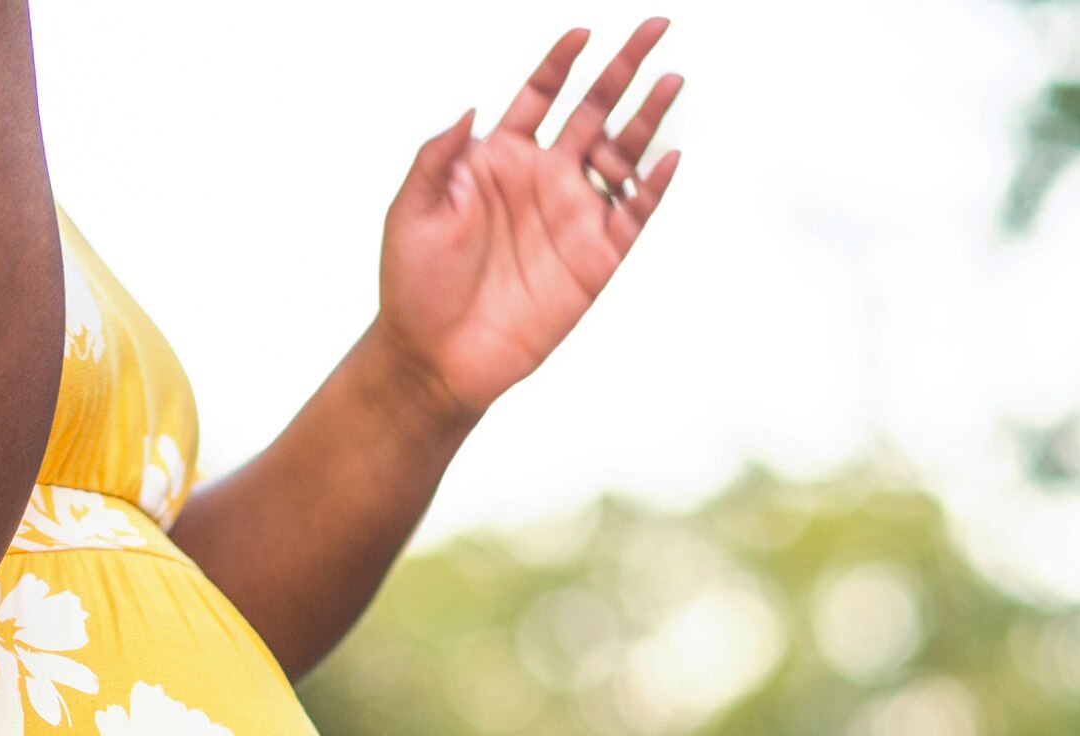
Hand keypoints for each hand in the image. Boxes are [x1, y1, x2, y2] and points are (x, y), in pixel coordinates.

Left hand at [375, 20, 682, 420]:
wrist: (433, 358)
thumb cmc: (414, 287)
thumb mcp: (409, 212)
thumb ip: (436, 156)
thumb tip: (470, 109)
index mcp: (498, 161)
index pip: (539, 95)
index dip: (561, 62)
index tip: (582, 33)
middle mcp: (541, 180)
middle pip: (593, 109)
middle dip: (624, 66)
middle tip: (655, 25)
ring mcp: (571, 217)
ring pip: (622, 153)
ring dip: (648, 116)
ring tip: (670, 80)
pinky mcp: (593, 260)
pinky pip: (634, 214)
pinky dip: (654, 187)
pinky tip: (668, 157)